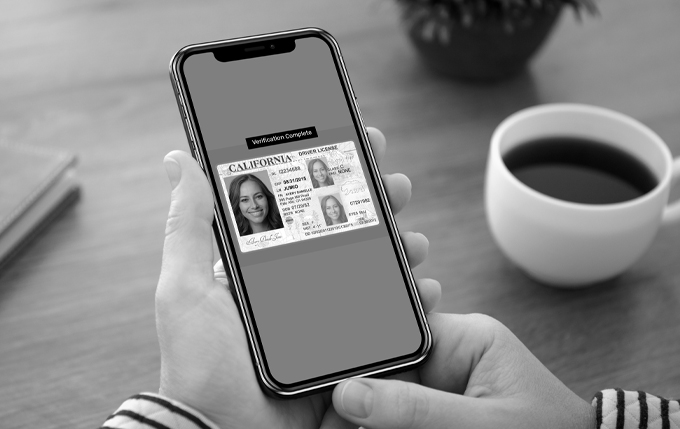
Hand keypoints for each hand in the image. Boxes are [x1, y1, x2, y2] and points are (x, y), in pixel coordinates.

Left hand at [156, 127, 440, 428]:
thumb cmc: (200, 365)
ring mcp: (329, 312)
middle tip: (394, 183)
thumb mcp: (185, 288)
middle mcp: (301, 280)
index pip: (305, 202)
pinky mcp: (351, 345)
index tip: (354, 140)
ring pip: (375, 265)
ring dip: (400, 244)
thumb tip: (181, 161)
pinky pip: (389, 314)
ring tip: (411, 239)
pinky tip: (422, 288)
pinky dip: (411, 298)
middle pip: (348, 227)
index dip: (332, 169)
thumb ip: (188, 225)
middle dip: (377, 199)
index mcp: (267, 261)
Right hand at [332, 313, 595, 428]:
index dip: (360, 347)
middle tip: (327, 408)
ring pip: (386, 396)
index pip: (400, 330)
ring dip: (363, 411)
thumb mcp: (484, 424)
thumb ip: (418, 409)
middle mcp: (449, 359)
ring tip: (336, 421)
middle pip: (385, 366)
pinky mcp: (438, 415)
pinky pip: (399, 415)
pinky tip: (356, 426)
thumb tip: (351, 395)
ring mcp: (441, 390)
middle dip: (356, 388)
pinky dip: (378, 423)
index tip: (327, 366)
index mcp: (466, 339)